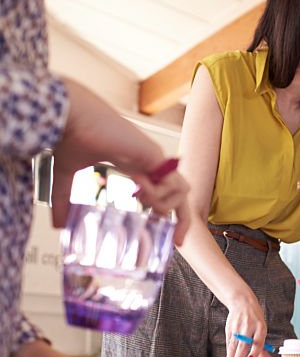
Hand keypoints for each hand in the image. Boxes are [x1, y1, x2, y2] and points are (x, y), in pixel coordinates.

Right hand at [49, 79, 190, 244]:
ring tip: (141, 198)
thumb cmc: (68, 136)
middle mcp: (150, 162)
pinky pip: (171, 183)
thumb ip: (64, 201)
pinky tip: (139, 188)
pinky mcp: (154, 155)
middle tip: (177, 242)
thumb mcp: (66, 176)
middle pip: (183, 194)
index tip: (168, 237)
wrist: (69, 114)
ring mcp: (155, 158)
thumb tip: (58, 226)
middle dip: (184, 220)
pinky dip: (158, 194)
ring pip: (182, 190)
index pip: (164, 191)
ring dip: (165, 203)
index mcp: (135, 165)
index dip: (169, 214)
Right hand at [222, 290, 276, 356]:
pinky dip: (228, 355)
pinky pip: (229, 344)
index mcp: (260, 327)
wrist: (242, 302)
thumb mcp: (261, 331)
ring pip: (233, 345)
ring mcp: (238, 328)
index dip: (254, 351)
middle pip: (243, 344)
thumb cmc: (255, 320)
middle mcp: (249, 327)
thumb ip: (263, 349)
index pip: (257, 341)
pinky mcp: (229, 329)